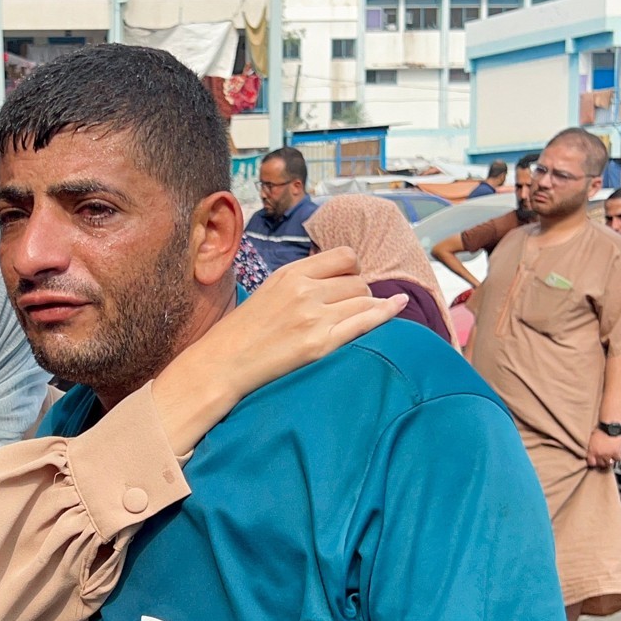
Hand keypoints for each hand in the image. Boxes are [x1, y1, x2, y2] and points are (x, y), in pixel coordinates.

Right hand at [150, 247, 405, 455]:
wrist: (223, 363)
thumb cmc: (243, 332)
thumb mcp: (269, 292)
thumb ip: (302, 281)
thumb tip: (339, 278)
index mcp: (291, 274)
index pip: (344, 256)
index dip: (352, 269)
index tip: (347, 283)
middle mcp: (304, 290)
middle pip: (358, 281)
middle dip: (358, 294)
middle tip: (344, 311)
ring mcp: (314, 317)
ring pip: (364, 300)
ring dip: (366, 307)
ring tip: (354, 319)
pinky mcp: (320, 344)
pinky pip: (365, 322)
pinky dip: (386, 313)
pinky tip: (397, 306)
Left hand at [587, 429, 620, 469]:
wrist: (609, 427)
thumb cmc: (598, 430)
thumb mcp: (590, 440)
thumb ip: (590, 448)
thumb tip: (590, 453)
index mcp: (592, 451)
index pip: (591, 463)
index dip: (593, 463)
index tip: (594, 461)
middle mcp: (600, 455)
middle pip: (601, 465)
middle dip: (601, 463)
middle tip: (602, 460)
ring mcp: (609, 454)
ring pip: (609, 463)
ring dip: (608, 461)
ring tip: (608, 458)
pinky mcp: (617, 452)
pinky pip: (617, 459)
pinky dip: (616, 458)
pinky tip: (615, 455)